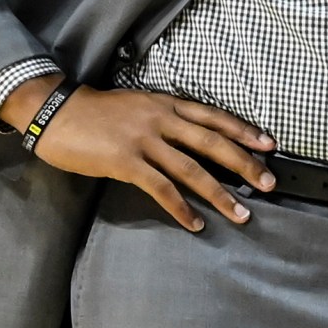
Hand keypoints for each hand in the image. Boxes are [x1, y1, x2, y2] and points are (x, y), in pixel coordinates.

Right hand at [7, 77, 275, 231]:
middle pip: (213, 143)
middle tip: (270, 183)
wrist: (57, 113)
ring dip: (220, 194)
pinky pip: (161, 189)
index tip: (269, 144)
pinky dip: (181, 208)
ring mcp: (144, 140)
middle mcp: (161, 119)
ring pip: (192, 169)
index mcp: (166, 103)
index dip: (243, 131)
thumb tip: (190, 138)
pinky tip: (195, 223)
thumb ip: (164, 118)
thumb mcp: (138, 106)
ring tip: (241, 213)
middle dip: (245, 164)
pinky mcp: (126, 162)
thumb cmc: (96, 112)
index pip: (214, 117)